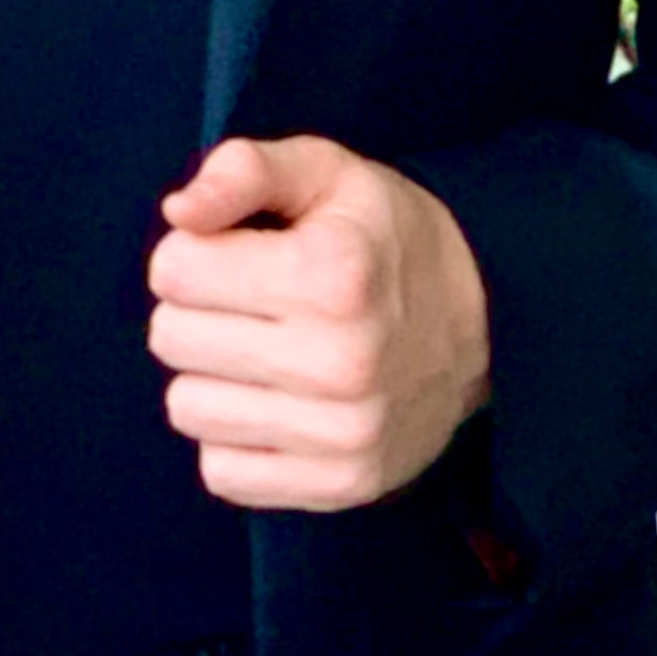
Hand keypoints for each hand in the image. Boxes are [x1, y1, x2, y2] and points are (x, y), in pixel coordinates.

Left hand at [147, 134, 490, 510]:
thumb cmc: (382, 240)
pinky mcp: (341, 485)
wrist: (486, 327)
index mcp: (331, 275)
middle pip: (170, 338)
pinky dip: (237, 438)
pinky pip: (221, 472)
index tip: (240, 253)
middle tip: (253, 303)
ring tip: (268, 352)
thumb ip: (244, 170)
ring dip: (213, 377)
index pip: (172, 270)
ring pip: (187, 407)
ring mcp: (343, 433)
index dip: (194, 252)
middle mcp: (339, 361)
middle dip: (196, 311)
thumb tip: (179, 210)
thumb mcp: (325, 173)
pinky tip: (280, 405)